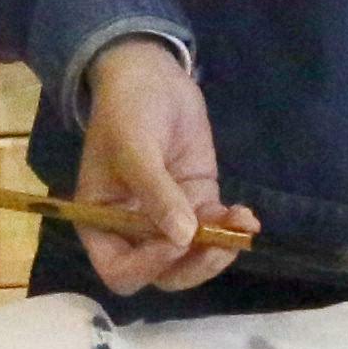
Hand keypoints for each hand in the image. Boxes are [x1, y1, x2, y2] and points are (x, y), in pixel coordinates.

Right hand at [74, 36, 241, 294]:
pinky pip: (214, 231)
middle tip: (219, 243)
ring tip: (239, 224)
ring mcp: (168, 218)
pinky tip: (246, 216)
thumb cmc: (127, 110)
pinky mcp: (197, 202)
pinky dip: (232, 230)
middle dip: (194, 265)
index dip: (148, 266)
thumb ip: (156, 194)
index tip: (176, 240)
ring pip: (193, 259)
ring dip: (219, 250)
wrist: (149, 74)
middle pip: (163, 274)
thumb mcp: (134, 148)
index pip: (120, 270)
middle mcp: (133, 231)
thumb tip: (183, 239)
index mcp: (102, 224)